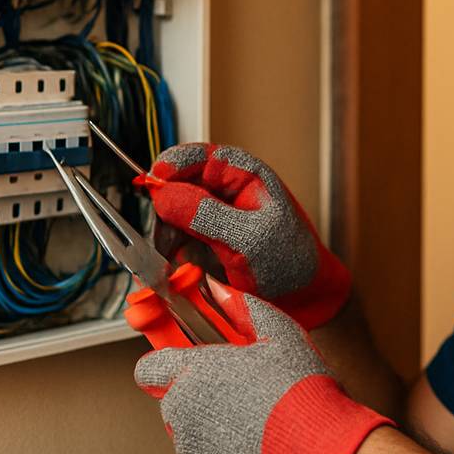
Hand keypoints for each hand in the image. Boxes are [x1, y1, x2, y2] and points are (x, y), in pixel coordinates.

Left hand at [134, 279, 390, 453]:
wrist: (320, 450)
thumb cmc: (301, 392)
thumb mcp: (279, 333)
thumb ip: (241, 307)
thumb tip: (218, 288)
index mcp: (194, 372)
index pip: (148, 368)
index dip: (166, 363)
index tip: (182, 363)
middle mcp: (181, 411)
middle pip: (174, 399)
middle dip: (199, 394)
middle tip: (238, 391)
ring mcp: (189, 448)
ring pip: (189, 431)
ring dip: (211, 424)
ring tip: (254, 421)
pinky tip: (255, 446)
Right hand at [141, 144, 351, 330]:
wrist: (302, 297)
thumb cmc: (291, 263)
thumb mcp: (248, 238)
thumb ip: (207, 215)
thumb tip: (164, 194)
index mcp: (244, 173)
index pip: (197, 156)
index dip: (170, 168)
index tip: (151, 186)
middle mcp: (227, 187)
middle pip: (177, 181)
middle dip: (165, 206)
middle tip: (163, 233)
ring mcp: (215, 211)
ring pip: (172, 209)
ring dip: (166, 230)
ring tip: (171, 254)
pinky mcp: (206, 234)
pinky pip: (177, 232)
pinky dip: (171, 246)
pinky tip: (176, 261)